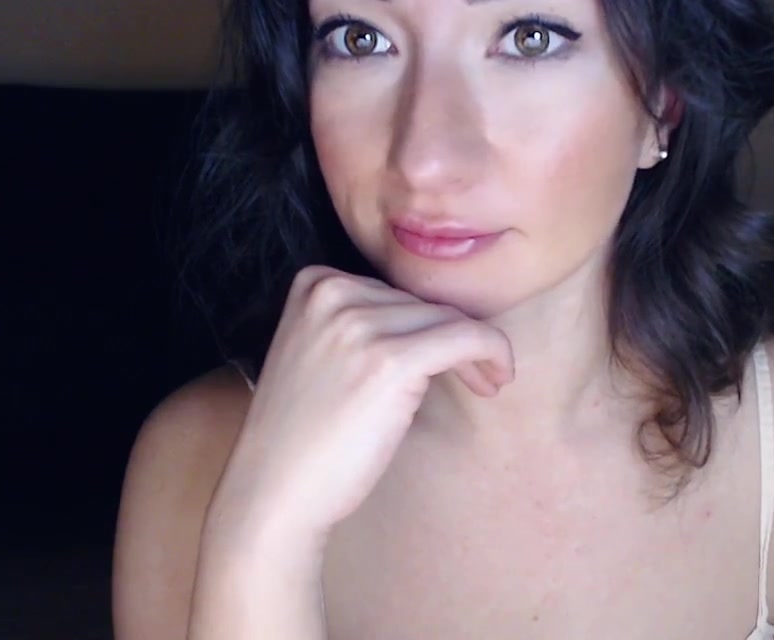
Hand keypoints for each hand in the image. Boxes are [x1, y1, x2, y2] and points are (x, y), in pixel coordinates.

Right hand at [204, 265, 513, 555]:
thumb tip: (437, 317)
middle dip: (455, 340)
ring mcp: (359, 325)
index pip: (397, 291)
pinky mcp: (389, 361)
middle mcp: (333, 294)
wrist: (275, 491)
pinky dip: (493, 352)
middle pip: (425, 304)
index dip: (430, 325)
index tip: (447, 358)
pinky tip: (498, 378)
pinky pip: (466, 337)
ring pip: (449, 320)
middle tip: (477, 377)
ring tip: (485, 383)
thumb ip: (361, 324)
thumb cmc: (304, 435)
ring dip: (477, 350)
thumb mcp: (320, 354)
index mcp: (314, 283)